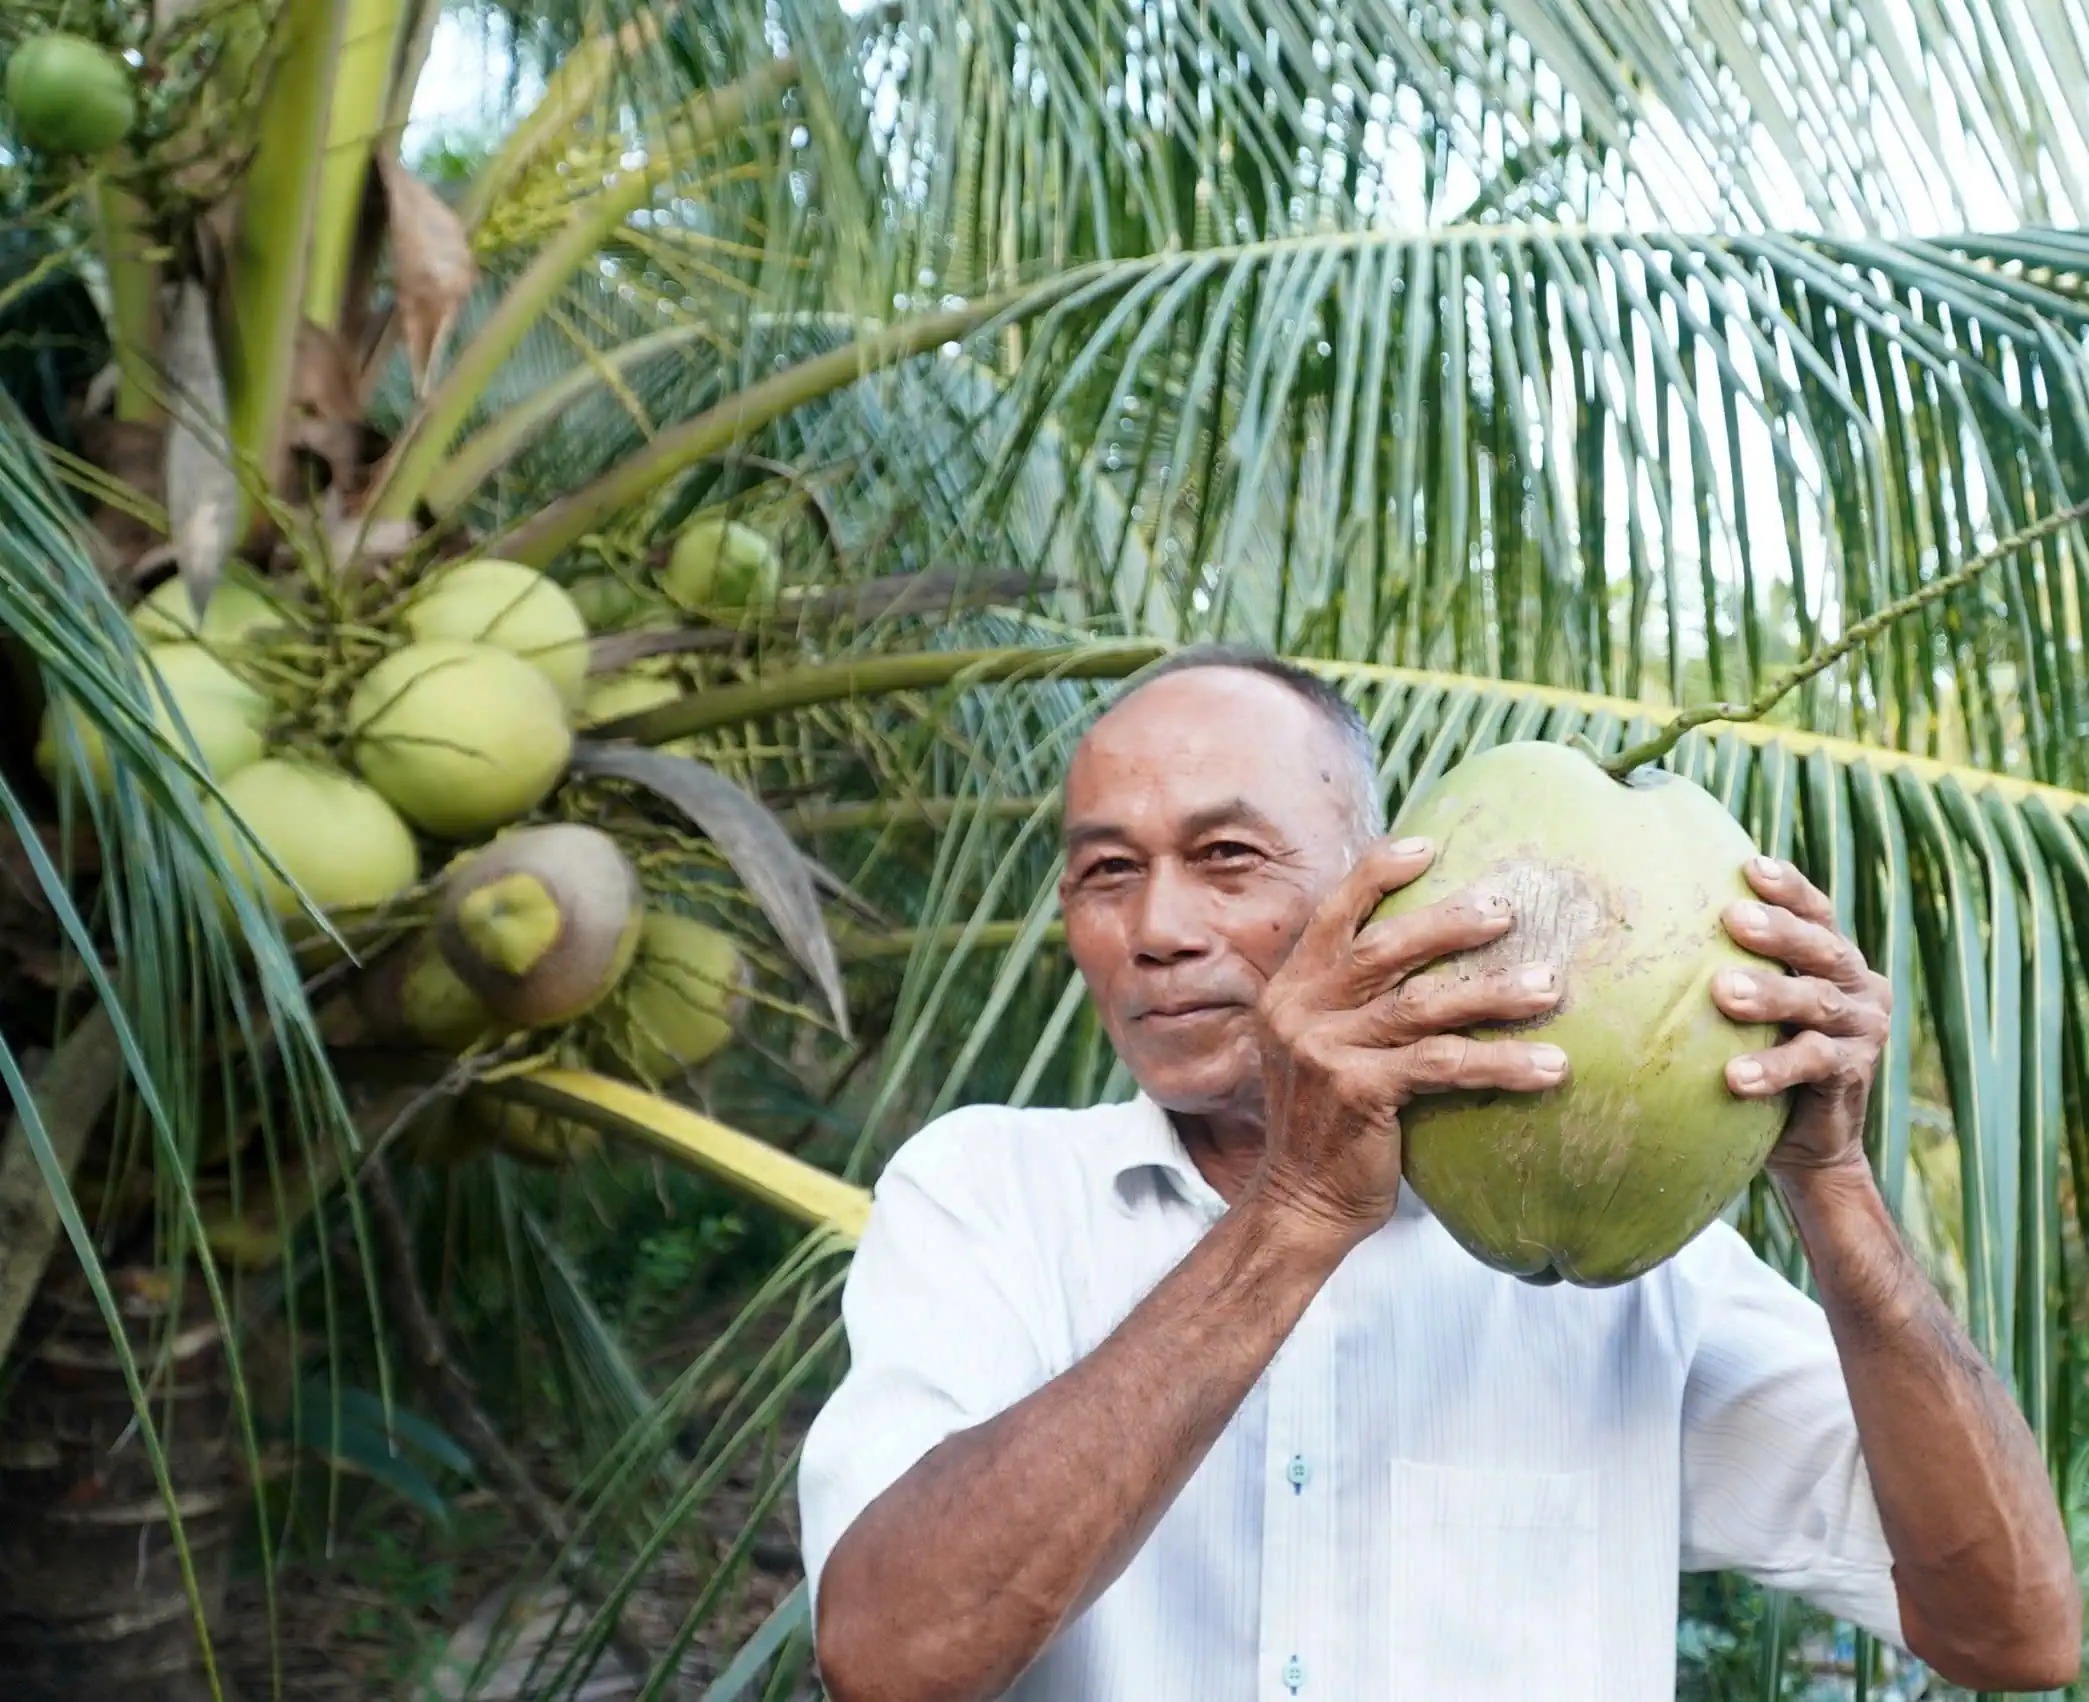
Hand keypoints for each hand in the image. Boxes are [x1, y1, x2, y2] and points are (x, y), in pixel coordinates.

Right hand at [1246, 835, 1570, 1248]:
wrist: (1300, 1201)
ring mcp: (1325, 1050)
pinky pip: (1443, 1066)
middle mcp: (1299, 1011)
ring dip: (1493, 991)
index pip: (1332, 914)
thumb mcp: (1320, 1048)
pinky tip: (1551, 1066)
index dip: (1378, 874)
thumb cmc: (1330, 1122)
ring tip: (1550, 985)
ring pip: (1422, 1004)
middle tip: (1509, 909)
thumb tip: (1422, 954)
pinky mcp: (1356, 1091)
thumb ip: (1351, 1002)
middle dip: (1449, 923)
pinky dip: (1502, 1062)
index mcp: (1290, 991)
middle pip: (1383, 948)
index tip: (1429, 846)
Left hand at [1712, 856, 1891, 1175]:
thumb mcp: (1751, 1005)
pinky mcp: (1852, 1074)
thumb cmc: (1763, 1049)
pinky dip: (1774, 1066)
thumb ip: (1727, 963)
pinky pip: (1813, 1064)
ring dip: (1771, 995)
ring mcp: (1862, 1030)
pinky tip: (1735, 1077)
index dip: (1789, 889)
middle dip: (1778, 931)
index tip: (1750, 867)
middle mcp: (1857, 987)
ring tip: (1722, 992)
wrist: (1806, 1136)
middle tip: (1732, 918)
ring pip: (1816, 1002)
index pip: (1816, 913)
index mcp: (1833, 959)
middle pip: (1821, 949)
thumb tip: (1649, 918)